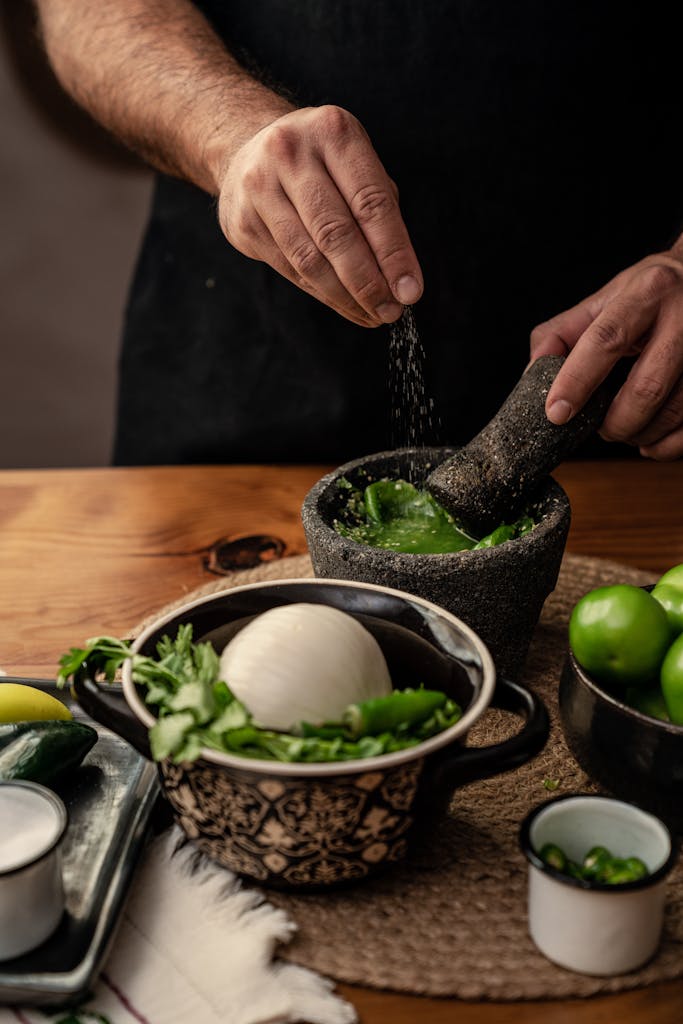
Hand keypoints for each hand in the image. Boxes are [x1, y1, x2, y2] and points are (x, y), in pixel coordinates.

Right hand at [216, 105, 422, 326]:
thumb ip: (378, 208)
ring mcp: (260, 187)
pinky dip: (322, 294)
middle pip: (337, 234)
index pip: (371, 203)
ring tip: (372, 314)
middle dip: (369, 282)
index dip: (394, 252)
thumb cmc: (318, 162)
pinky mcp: (243, 222)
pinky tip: (345, 305)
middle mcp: (291, 153)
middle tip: (391, 311)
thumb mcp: (353, 162)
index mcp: (332, 132)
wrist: (246, 149)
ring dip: (345, 296)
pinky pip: (290, 269)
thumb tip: (401, 278)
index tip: (410, 291)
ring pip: (310, 259)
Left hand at [530, 248, 682, 458]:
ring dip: (640, 435)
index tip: (557, 412)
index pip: (606, 339)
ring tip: (624, 429)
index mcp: (646, 294)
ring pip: (673, 413)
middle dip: (615, 422)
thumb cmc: (648, 295)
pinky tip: (650, 441)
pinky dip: (667, 446)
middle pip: (646, 388)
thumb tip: (533, 375)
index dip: (577, 380)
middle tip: (600, 427)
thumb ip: (562, 334)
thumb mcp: (604, 299)